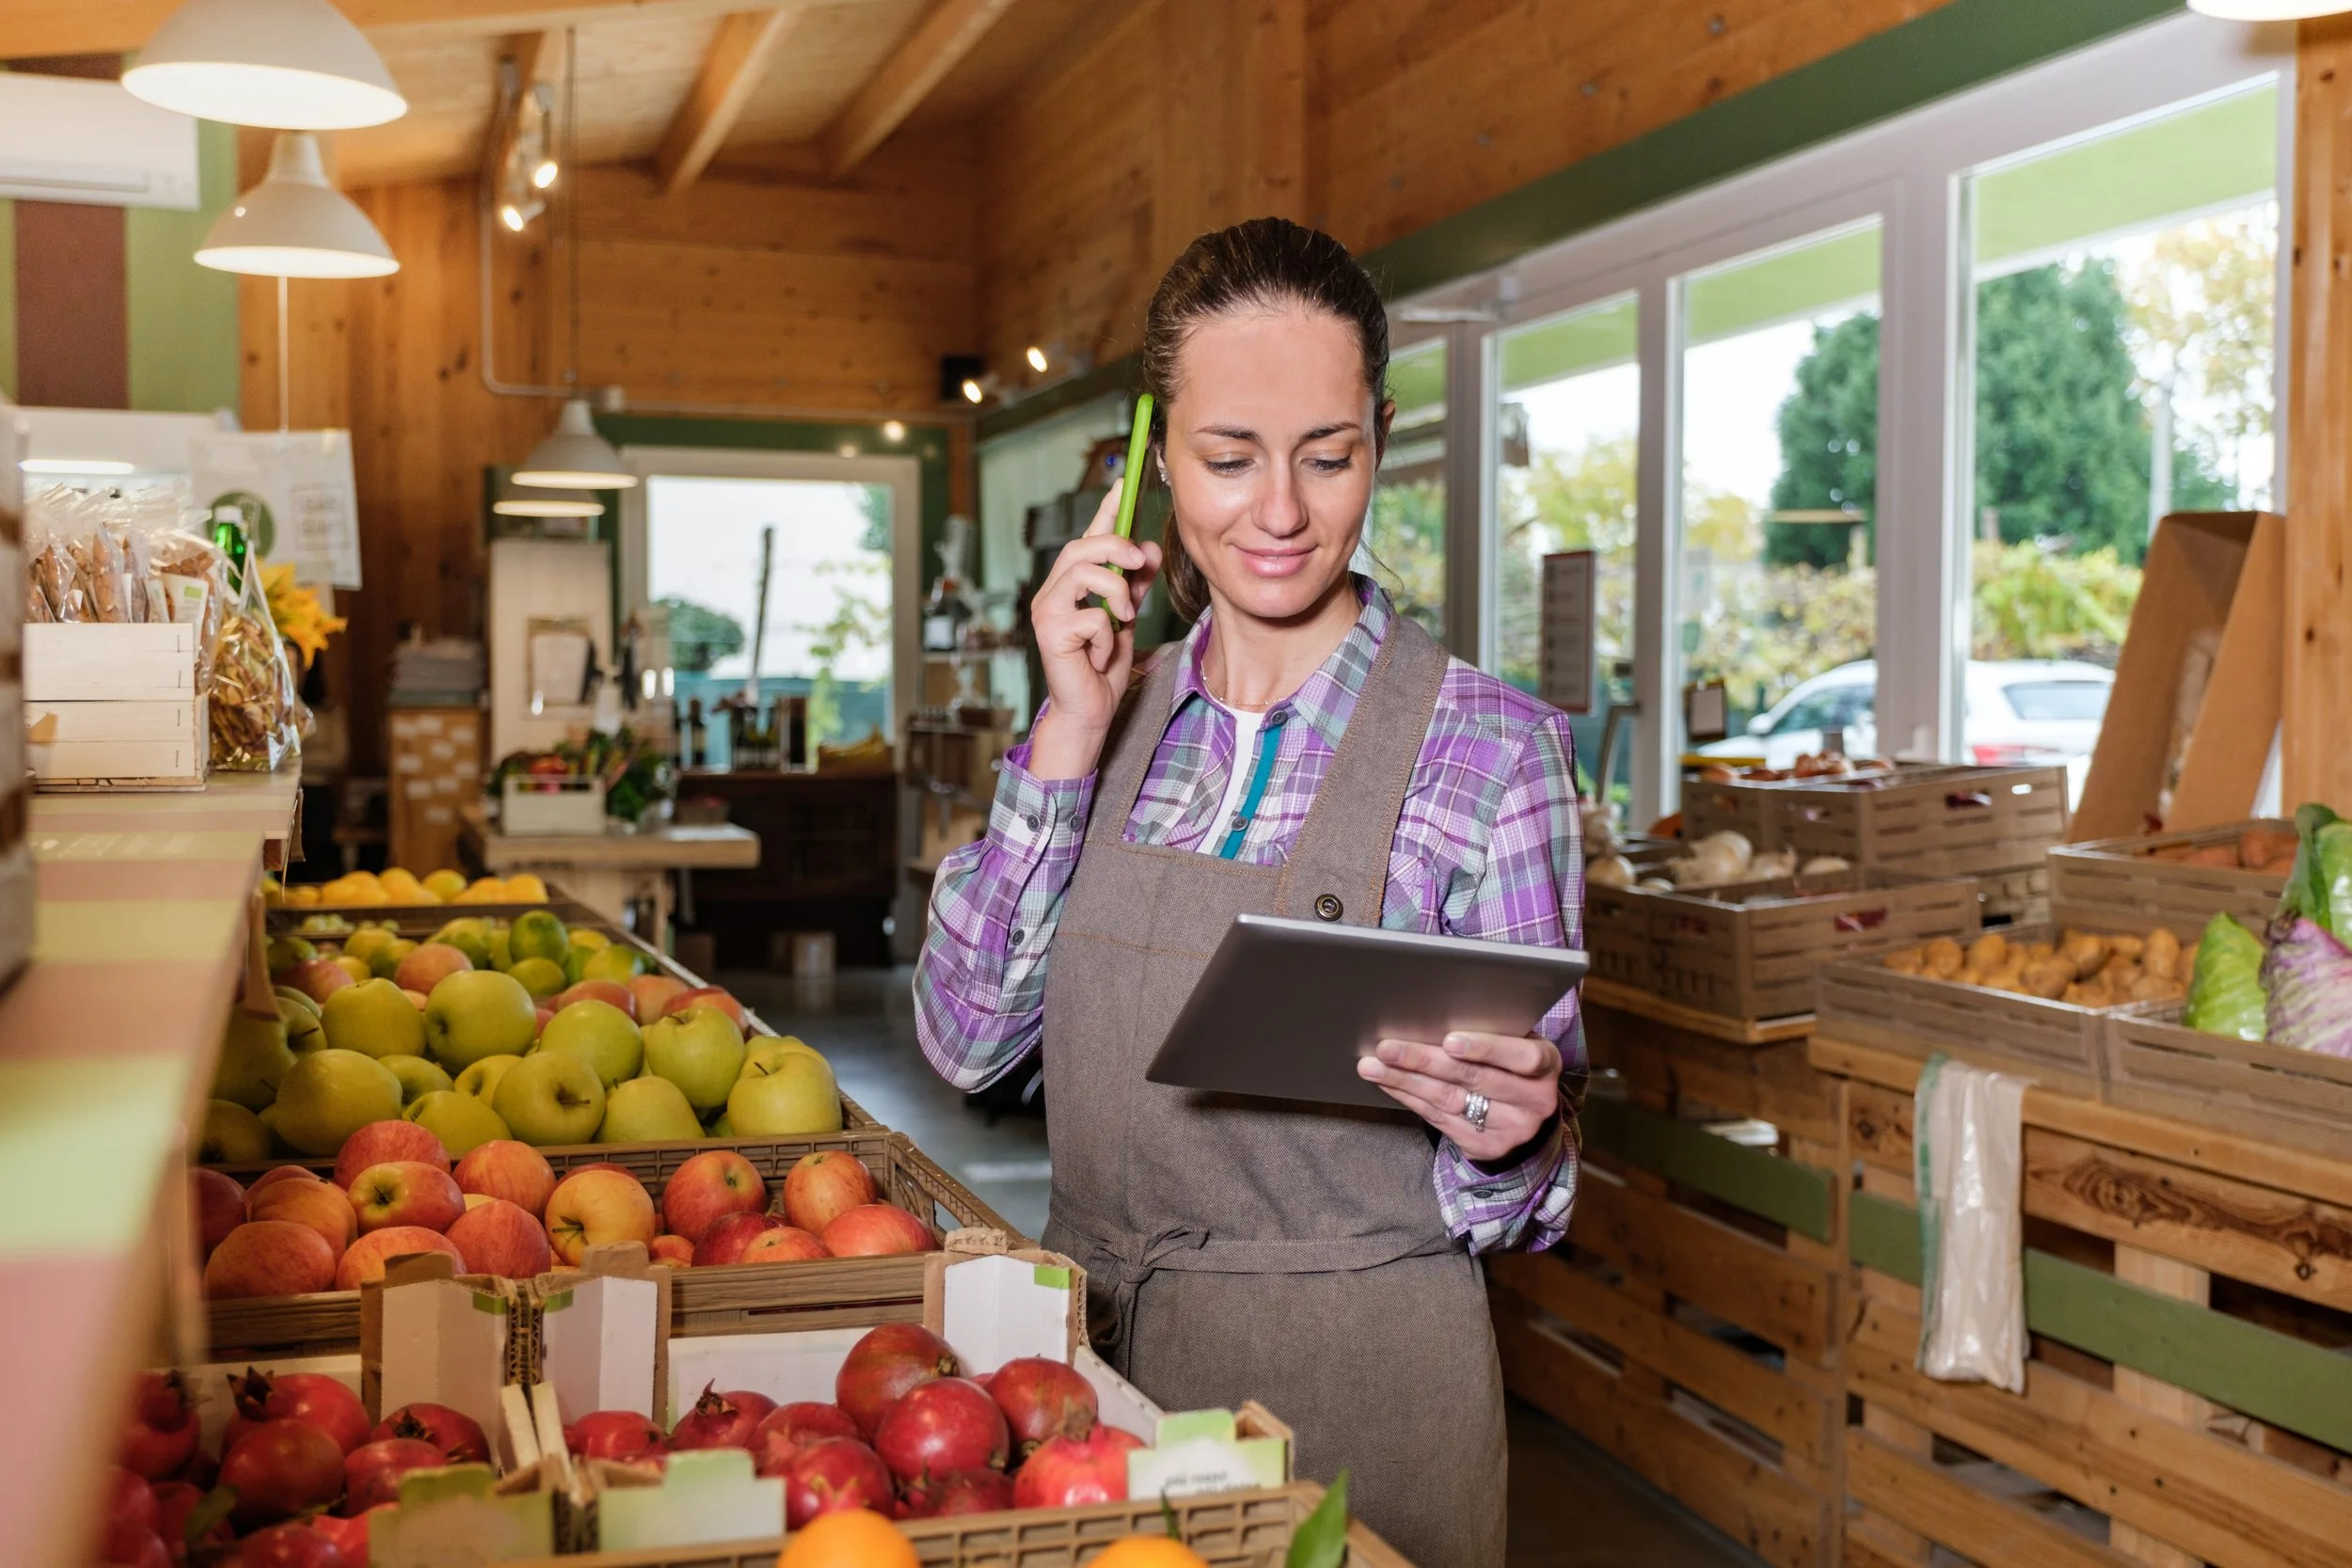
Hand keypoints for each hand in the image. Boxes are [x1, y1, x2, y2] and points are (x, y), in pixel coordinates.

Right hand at [1026, 480, 1163, 779]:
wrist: (1091, 710)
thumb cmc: (1103, 667)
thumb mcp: (1127, 618)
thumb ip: (1135, 584)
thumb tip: (1149, 549)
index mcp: (1070, 583)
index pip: (1088, 537)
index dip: (1105, 509)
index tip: (1123, 483)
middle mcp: (1052, 591)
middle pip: (1082, 546)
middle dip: (1117, 547)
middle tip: (1141, 562)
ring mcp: (1047, 610)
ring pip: (1084, 572)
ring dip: (1116, 592)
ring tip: (1124, 618)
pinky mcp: (1049, 633)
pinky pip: (1091, 616)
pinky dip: (1107, 634)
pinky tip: (1101, 653)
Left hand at [1357, 1031, 1560, 1162]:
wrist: (1529, 1120)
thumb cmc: (1514, 1065)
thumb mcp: (1518, 1044)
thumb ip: (1493, 1030)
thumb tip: (1436, 1010)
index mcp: (1546, 1065)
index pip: (1521, 1057)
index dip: (1486, 1048)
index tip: (1450, 1040)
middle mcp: (1533, 1101)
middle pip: (1473, 1079)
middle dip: (1425, 1061)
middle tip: (1388, 1048)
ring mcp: (1510, 1129)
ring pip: (1450, 1101)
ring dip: (1406, 1081)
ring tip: (1373, 1066)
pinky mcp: (1484, 1147)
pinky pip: (1439, 1120)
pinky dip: (1409, 1099)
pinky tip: (1389, 1084)